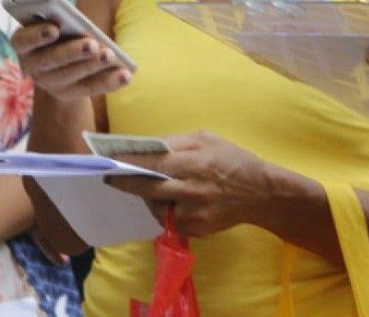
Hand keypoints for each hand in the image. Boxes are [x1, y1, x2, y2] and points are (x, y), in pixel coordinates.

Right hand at [11, 23, 131, 100]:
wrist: (58, 62)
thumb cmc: (58, 31)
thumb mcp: (55, 22)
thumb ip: (61, 19)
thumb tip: (81, 26)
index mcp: (24, 44)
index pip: (23, 40)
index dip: (37, 35)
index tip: (54, 28)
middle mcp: (33, 66)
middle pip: (51, 60)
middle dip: (72, 52)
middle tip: (92, 44)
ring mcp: (50, 83)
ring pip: (71, 76)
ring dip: (92, 66)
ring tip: (110, 55)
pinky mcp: (70, 94)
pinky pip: (91, 88)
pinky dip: (110, 82)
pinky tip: (126, 74)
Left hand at [105, 131, 275, 236]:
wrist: (261, 193)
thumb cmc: (233, 159)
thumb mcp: (207, 139)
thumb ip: (177, 142)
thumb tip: (149, 146)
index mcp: (195, 163)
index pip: (153, 164)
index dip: (129, 163)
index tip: (109, 160)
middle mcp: (192, 190)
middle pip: (149, 189)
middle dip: (125, 183)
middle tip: (108, 177)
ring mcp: (193, 213)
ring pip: (157, 206)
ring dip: (147, 196)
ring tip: (143, 186)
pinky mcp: (196, 229)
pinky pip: (171, 219)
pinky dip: (165, 208)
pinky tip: (169, 199)